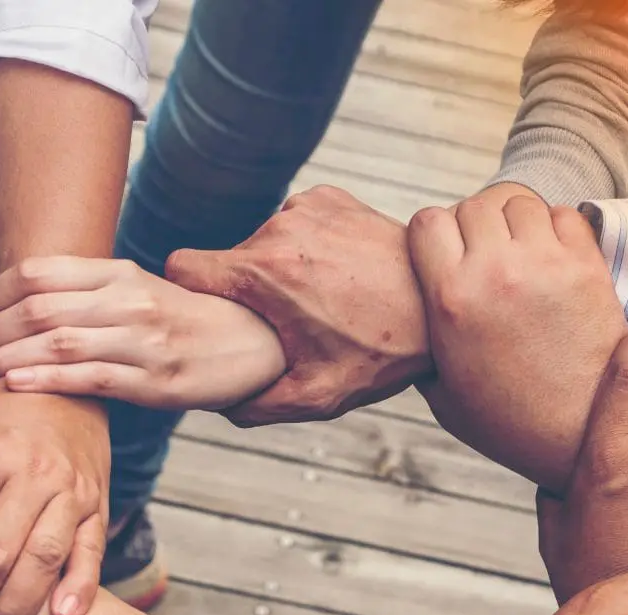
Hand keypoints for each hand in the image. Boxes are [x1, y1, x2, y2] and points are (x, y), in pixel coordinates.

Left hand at [0, 256, 285, 410]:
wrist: (258, 346)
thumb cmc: (191, 323)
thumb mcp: (144, 291)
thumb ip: (94, 289)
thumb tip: (33, 296)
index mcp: (122, 273)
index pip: (38, 272)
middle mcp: (130, 301)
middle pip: (37, 308)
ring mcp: (143, 342)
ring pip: (54, 343)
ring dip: (2, 358)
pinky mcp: (155, 382)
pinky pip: (87, 378)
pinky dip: (42, 380)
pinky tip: (12, 385)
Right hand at [166, 186, 433, 425]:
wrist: (443, 308)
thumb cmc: (384, 353)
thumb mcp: (319, 394)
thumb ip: (257, 404)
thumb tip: (220, 403)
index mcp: (265, 272)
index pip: (183, 268)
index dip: (189, 296)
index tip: (209, 317)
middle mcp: (280, 227)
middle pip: (227, 260)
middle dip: (245, 292)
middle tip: (285, 324)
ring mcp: (308, 206)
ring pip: (262, 241)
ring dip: (279, 270)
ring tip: (321, 302)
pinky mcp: (332, 197)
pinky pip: (296, 223)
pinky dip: (307, 247)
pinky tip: (340, 275)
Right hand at [407, 193, 627, 491]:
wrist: (583, 436)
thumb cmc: (509, 422)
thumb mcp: (443, 391)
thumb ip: (422, 342)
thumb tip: (409, 320)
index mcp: (450, 299)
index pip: (427, 221)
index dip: (433, 236)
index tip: (445, 258)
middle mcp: (495, 272)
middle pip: (473, 206)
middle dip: (475, 226)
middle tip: (486, 258)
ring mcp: (544, 265)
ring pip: (519, 203)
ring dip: (516, 222)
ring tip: (521, 256)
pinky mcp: (587, 267)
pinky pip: (565, 216)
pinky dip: (557, 228)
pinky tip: (553, 259)